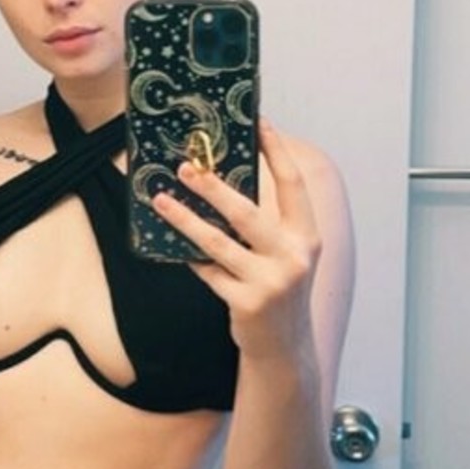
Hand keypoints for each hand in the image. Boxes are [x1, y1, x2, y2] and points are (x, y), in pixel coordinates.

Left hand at [150, 121, 322, 359]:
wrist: (284, 347)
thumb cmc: (278, 287)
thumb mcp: (285, 253)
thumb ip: (267, 222)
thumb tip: (223, 178)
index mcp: (308, 236)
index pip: (292, 184)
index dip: (276, 151)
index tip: (258, 121)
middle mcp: (294, 256)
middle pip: (246, 212)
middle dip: (212, 186)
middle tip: (186, 166)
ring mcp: (270, 282)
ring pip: (218, 241)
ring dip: (185, 218)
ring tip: (161, 200)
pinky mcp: (246, 302)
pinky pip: (208, 271)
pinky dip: (190, 256)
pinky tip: (172, 242)